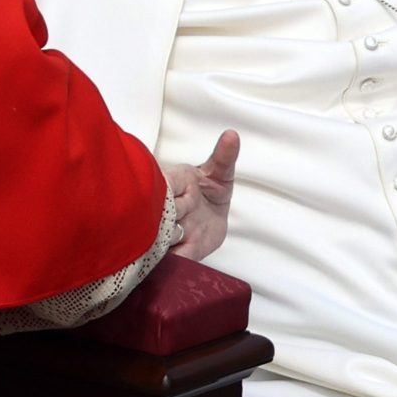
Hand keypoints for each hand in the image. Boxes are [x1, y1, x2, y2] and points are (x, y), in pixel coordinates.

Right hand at [163, 129, 239, 261]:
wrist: (210, 218)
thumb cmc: (210, 189)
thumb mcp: (219, 171)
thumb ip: (224, 156)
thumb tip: (232, 135)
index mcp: (175, 183)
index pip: (167, 185)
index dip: (171, 190)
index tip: (177, 194)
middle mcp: (171, 208)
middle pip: (164, 213)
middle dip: (169, 217)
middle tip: (174, 219)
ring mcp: (174, 231)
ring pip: (164, 236)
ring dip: (168, 239)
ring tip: (172, 241)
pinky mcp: (184, 251)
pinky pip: (176, 258)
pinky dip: (174, 261)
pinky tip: (174, 262)